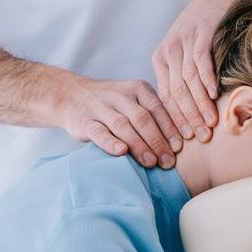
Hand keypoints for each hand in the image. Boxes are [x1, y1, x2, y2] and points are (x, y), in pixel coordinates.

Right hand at [58, 79, 182, 167]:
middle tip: (169, 162)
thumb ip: (154, 115)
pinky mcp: (84, 121)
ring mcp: (100, 107)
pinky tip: (122, 153)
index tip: (180, 147)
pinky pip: (99, 132)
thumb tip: (180, 143)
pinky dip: (111, 142)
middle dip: (158, 141)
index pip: (158, 109)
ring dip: (139, 145)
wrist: (71, 95)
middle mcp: (120, 96)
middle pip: (142, 118)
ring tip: (151, 163)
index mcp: (138, 89)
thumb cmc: (113, 105)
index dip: (170, 128)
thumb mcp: (134, 101)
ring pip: (123, 126)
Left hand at [152, 0, 244, 142]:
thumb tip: (189, 113)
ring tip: (210, 123)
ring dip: (199, 104)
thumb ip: (183, 78)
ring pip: (188, 80)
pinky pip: (201, 60)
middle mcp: (169, 50)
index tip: (185, 140)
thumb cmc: (205, 30)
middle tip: (200, 137)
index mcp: (161, 59)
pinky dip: (207, 79)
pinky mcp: (200, 32)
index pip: (165, 96)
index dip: (175, 120)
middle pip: (176, 91)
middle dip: (188, 118)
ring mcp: (184, 41)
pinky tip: (213, 95)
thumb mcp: (186, 53)